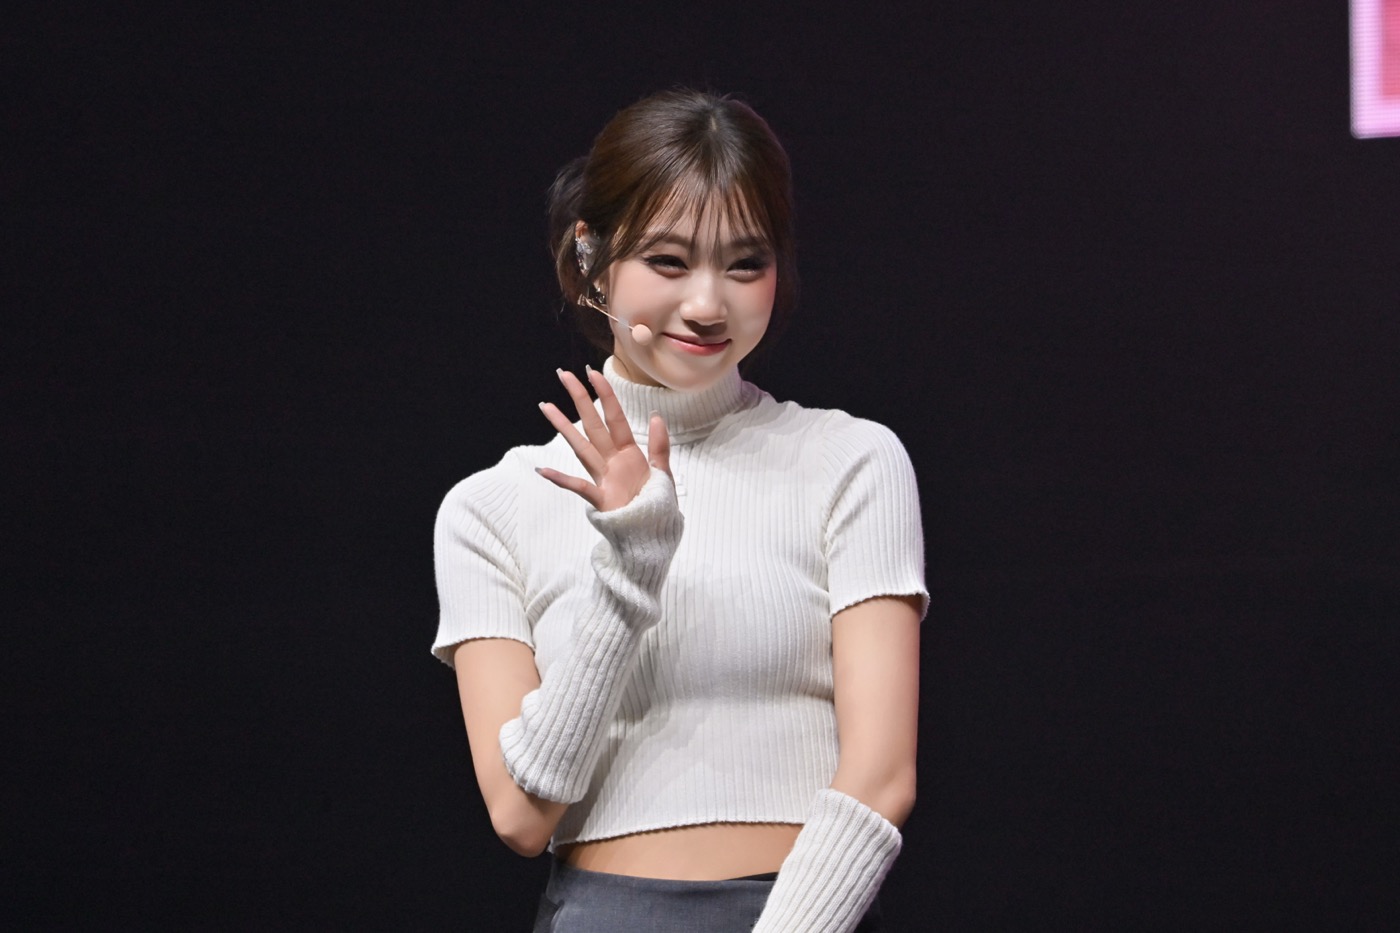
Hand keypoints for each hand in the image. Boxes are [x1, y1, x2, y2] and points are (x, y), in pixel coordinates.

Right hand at [536, 367, 671, 510]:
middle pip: (593, 424)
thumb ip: (659, 446)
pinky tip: (543, 470)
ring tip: (546, 406)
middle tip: (563, 374)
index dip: (605, 395)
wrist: (651, 537)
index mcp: (628, 453)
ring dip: (564, 427)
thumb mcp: (663, 474)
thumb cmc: (655, 506)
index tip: (592, 372)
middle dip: (579, 399)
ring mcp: (602, 478)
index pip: (615, 417)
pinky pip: (579, 487)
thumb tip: (656, 416)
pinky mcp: (600, 500)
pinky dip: (561, 479)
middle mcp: (611, 461)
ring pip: (581, 447)